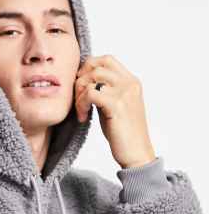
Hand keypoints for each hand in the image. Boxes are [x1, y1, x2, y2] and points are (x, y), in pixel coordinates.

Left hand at [75, 54, 156, 168]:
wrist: (136, 154)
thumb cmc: (123, 134)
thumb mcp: (114, 107)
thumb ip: (105, 92)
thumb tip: (84, 83)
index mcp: (131, 82)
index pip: (106, 59)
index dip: (88, 68)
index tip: (81, 87)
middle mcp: (130, 83)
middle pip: (97, 65)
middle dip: (80, 80)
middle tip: (77, 100)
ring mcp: (124, 93)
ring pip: (91, 78)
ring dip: (79, 94)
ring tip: (80, 111)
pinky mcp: (117, 105)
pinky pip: (90, 94)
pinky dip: (81, 105)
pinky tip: (82, 118)